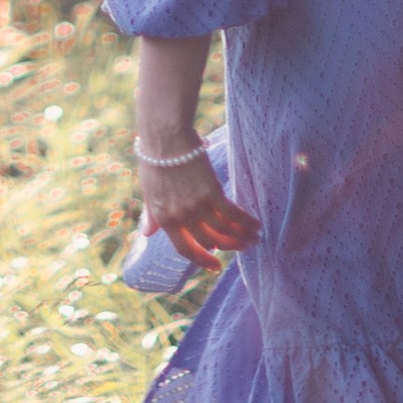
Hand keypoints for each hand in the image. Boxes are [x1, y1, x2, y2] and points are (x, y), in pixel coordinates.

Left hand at [136, 146, 259, 263]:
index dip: (202, 260)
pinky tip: (255, 224)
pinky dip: (246, 221)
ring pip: (224, 231)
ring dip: (241, 237)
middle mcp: (182, 217)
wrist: (165, 136)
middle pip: (210, 241)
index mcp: (165, 219)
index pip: (185, 249)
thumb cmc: (155, 160)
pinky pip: (233, 214)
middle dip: (228, 247)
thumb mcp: (148, 191)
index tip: (215, 266)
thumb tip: (147, 234)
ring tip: (253, 238)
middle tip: (242, 247)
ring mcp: (197, 206)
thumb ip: (152, 215)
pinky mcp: (212, 192)